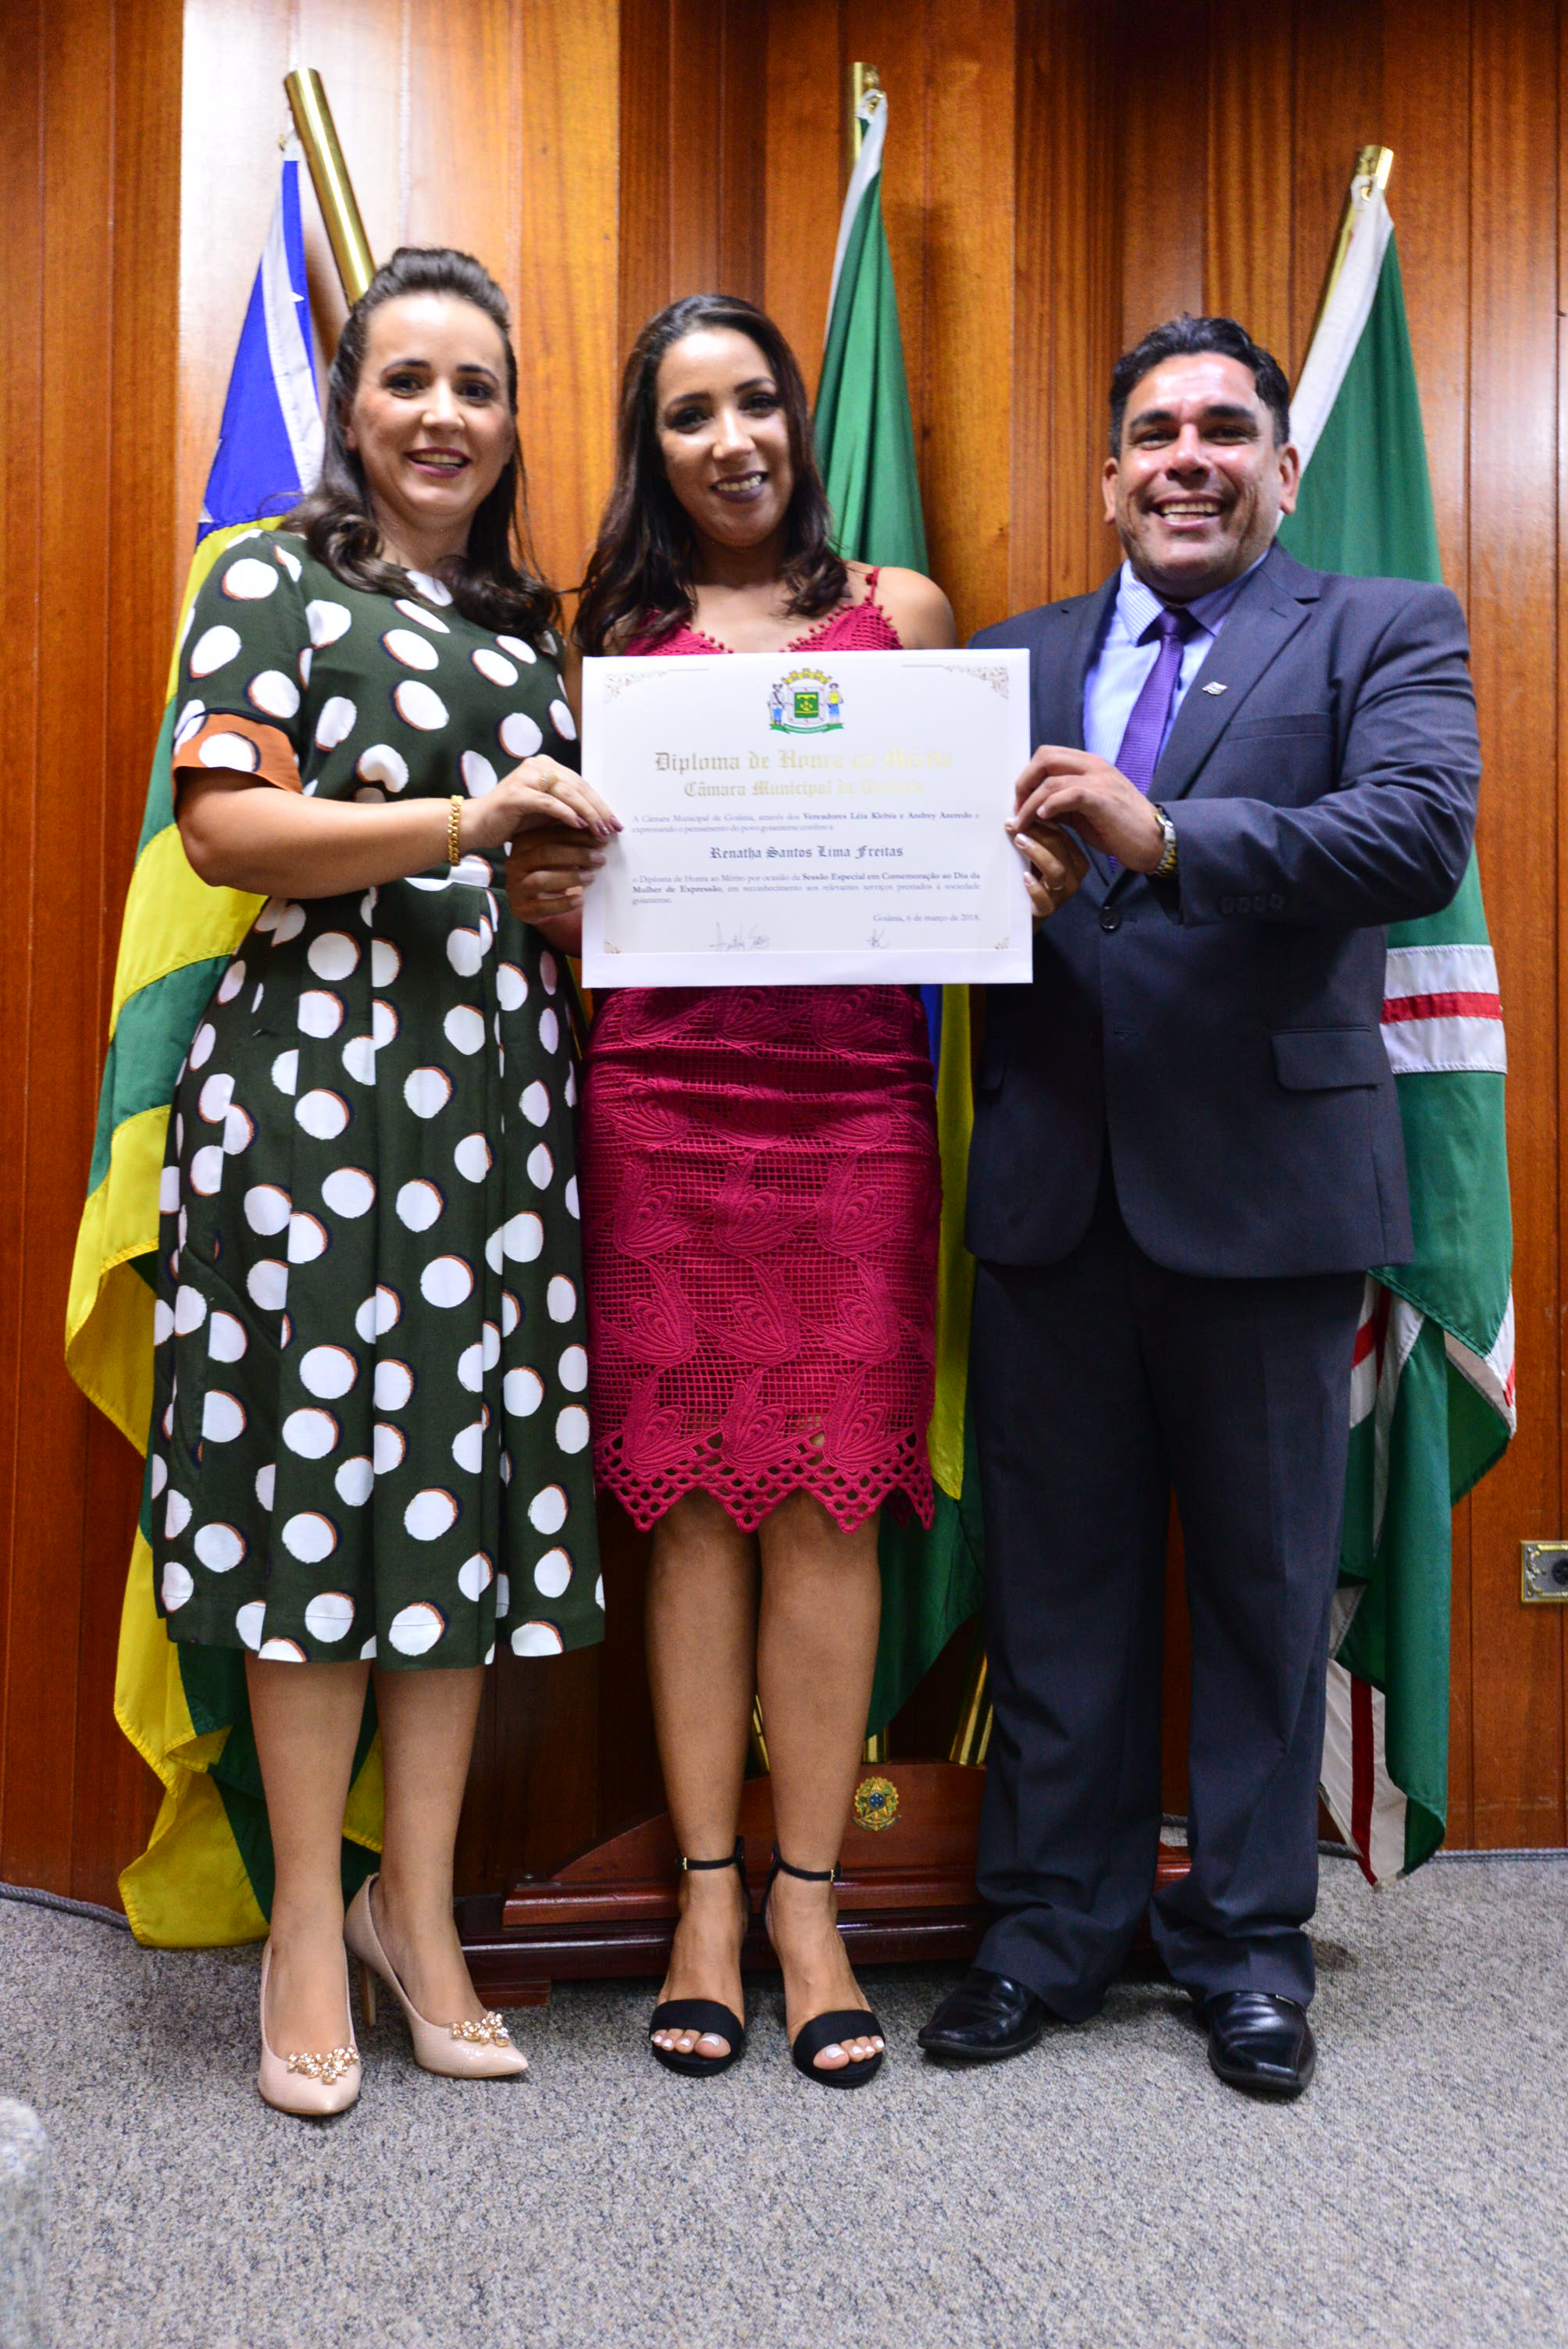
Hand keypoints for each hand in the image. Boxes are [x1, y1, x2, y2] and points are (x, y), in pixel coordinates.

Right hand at [458, 753, 619, 856]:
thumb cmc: (513, 820)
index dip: (600, 802)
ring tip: (599, 830)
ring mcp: (525, 777)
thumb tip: (601, 821)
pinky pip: (548, 802)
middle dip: (598, 809)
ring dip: (586, 813)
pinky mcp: (516, 794)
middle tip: (613, 828)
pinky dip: (565, 813)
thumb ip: (569, 809)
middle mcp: (536, 766)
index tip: (615, 822)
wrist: (478, 824)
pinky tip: (578, 825)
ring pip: (566, 793)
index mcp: (546, 766)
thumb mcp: (546, 813)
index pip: (580, 783)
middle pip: (577, 786)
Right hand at [506, 824, 603, 925]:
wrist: (534, 904)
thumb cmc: (550, 873)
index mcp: (523, 843)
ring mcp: (515, 887)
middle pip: (545, 854)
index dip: (578, 836)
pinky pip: (541, 907)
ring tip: (591, 877)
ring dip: (569, 877)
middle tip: (600, 858)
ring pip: (541, 879)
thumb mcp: (557, 856)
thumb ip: (572, 844)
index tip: (602, 839)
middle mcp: (515, 863)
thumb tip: (601, 835)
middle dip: (576, 855)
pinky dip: (562, 904)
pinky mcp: (521, 909)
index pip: (551, 834)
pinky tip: (579, 900)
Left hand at [1008, 746, 1165, 873]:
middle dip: (1023, 784)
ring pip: (1050, 781)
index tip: (1020, 802)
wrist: (1154, 840)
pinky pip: (1068, 794)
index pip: (1048, 755)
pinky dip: (1049, 806)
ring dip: (1028, 804)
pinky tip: (1042, 819)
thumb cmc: (1120, 827)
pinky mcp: (1103, 800)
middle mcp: (1094, 766)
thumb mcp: (1086, 810)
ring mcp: (1100, 781)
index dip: (1028, 776)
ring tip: (1021, 824)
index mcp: (1090, 765)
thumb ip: (1063, 803)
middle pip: (1044, 758)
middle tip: (1016, 809)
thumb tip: (1034, 808)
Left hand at [1013, 819, 1087, 925]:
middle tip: (1013, 825)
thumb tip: (1018, 811)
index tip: (1019, 812)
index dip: (1041, 821)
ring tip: (1018, 842)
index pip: (1061, 834)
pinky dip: (1034, 887)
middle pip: (1060, 847)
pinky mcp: (1048, 910)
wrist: (1019, 914)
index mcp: (1074, 858)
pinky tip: (1024, 876)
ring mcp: (1063, 893)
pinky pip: (1045, 899)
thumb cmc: (1028, 879)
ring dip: (1036, 853)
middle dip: (1036, 832)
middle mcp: (1073, 875)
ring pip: (1056, 870)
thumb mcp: (1034, 856)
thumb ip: (1034, 837)